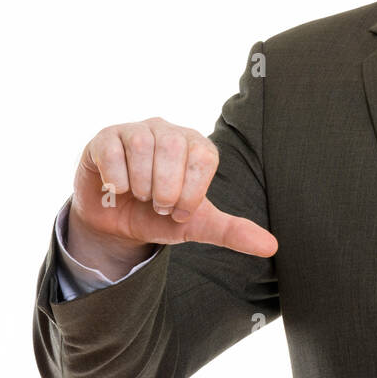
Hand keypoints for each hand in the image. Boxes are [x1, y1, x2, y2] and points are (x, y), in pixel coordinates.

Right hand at [67, 117, 277, 276]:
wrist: (116, 224)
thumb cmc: (160, 217)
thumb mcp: (197, 226)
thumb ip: (233, 232)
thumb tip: (271, 246)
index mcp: (197, 147)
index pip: (204, 157)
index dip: (191, 191)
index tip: (179, 212)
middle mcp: (169, 131)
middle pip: (172, 147)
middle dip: (165, 188)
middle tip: (158, 205)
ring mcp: (136, 131)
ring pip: (141, 146)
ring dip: (140, 184)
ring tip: (138, 196)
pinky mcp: (105, 138)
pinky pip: (111, 150)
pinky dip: (115, 180)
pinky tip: (116, 190)